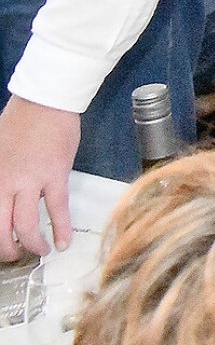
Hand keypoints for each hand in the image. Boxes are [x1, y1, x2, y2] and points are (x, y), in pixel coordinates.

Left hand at [0, 98, 78, 260]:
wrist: (45, 103)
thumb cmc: (19, 123)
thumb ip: (0, 177)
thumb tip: (5, 197)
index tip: (3, 243)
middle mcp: (6, 184)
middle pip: (3, 229)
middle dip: (9, 249)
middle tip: (16, 255)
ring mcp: (30, 181)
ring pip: (27, 225)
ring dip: (34, 244)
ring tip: (41, 251)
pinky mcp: (55, 176)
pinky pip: (57, 209)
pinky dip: (61, 228)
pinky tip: (64, 242)